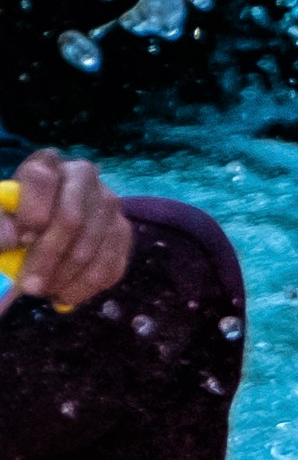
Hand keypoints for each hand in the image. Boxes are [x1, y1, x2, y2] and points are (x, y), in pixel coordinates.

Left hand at [3, 153, 132, 311]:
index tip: (19, 243)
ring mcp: (109, 203)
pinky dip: (89, 286)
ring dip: (68, 278)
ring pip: (95, 246)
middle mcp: (83, 176)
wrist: (39, 227)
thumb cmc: (13, 220)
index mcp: (46, 163)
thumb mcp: (0, 215)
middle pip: (72, 219)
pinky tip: (67, 295)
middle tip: (30, 288)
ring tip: (46, 294)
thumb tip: (14, 241)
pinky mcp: (123, 230)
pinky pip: (114, 263)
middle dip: (50, 258)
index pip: (41, 179)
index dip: (31, 213)